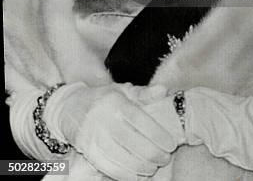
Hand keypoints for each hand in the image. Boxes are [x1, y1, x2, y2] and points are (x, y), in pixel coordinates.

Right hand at [57, 83, 181, 180]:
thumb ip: (144, 93)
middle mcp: (104, 119)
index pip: (141, 122)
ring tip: (152, 168)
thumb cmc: (104, 98)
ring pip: (122, 158)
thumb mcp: (123, 90)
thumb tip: (164, 90)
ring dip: (141, 167)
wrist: (70, 107)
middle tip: (165, 158)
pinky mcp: (87, 150)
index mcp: (116, 102)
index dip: (158, 135)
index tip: (171, 145)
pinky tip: (136, 176)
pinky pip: (108, 167)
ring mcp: (94, 136)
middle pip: (133, 143)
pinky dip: (124, 174)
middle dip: (153, 154)